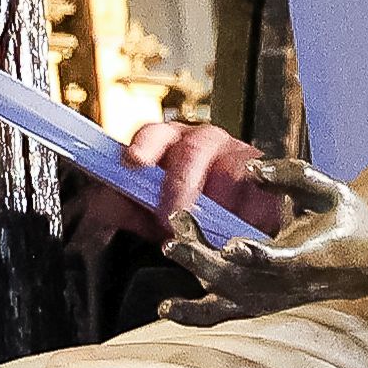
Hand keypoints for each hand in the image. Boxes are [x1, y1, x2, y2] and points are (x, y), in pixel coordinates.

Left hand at [76, 116, 286, 248]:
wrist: (226, 233)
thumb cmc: (182, 214)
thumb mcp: (144, 213)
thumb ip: (120, 206)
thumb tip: (100, 203)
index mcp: (168, 144)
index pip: (154, 134)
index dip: (144, 146)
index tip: (134, 162)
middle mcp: (203, 143)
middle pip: (194, 149)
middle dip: (182, 184)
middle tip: (172, 217)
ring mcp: (238, 157)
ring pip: (232, 168)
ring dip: (220, 203)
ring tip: (211, 231)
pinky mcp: (266, 180)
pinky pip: (264, 191)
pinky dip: (253, 212)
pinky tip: (244, 228)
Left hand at [152, 147, 367, 318]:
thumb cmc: (351, 221)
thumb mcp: (333, 190)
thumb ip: (293, 175)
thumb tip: (251, 169)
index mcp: (311, 257)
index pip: (280, 261)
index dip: (256, 256)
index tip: (231, 245)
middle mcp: (289, 286)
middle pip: (240, 280)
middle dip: (203, 260)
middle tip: (173, 239)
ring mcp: (274, 300)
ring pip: (228, 298)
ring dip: (196, 275)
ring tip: (170, 246)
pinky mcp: (263, 306)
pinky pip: (226, 316)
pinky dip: (196, 315)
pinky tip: (166, 309)